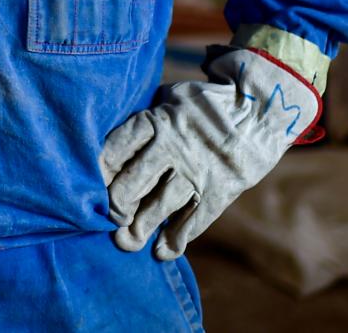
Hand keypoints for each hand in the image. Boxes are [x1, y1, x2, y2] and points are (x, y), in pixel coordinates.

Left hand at [99, 45, 319, 259]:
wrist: (259, 111)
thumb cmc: (204, 104)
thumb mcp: (171, 96)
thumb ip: (147, 116)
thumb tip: (115, 138)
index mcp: (157, 120)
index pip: (119, 146)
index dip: (100, 168)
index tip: (88, 183)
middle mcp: (173, 147)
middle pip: (135, 179)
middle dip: (116, 202)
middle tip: (107, 216)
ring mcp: (197, 172)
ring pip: (161, 205)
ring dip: (140, 227)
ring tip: (124, 241)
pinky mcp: (218, 192)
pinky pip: (194, 221)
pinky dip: (176, 239)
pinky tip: (161, 251)